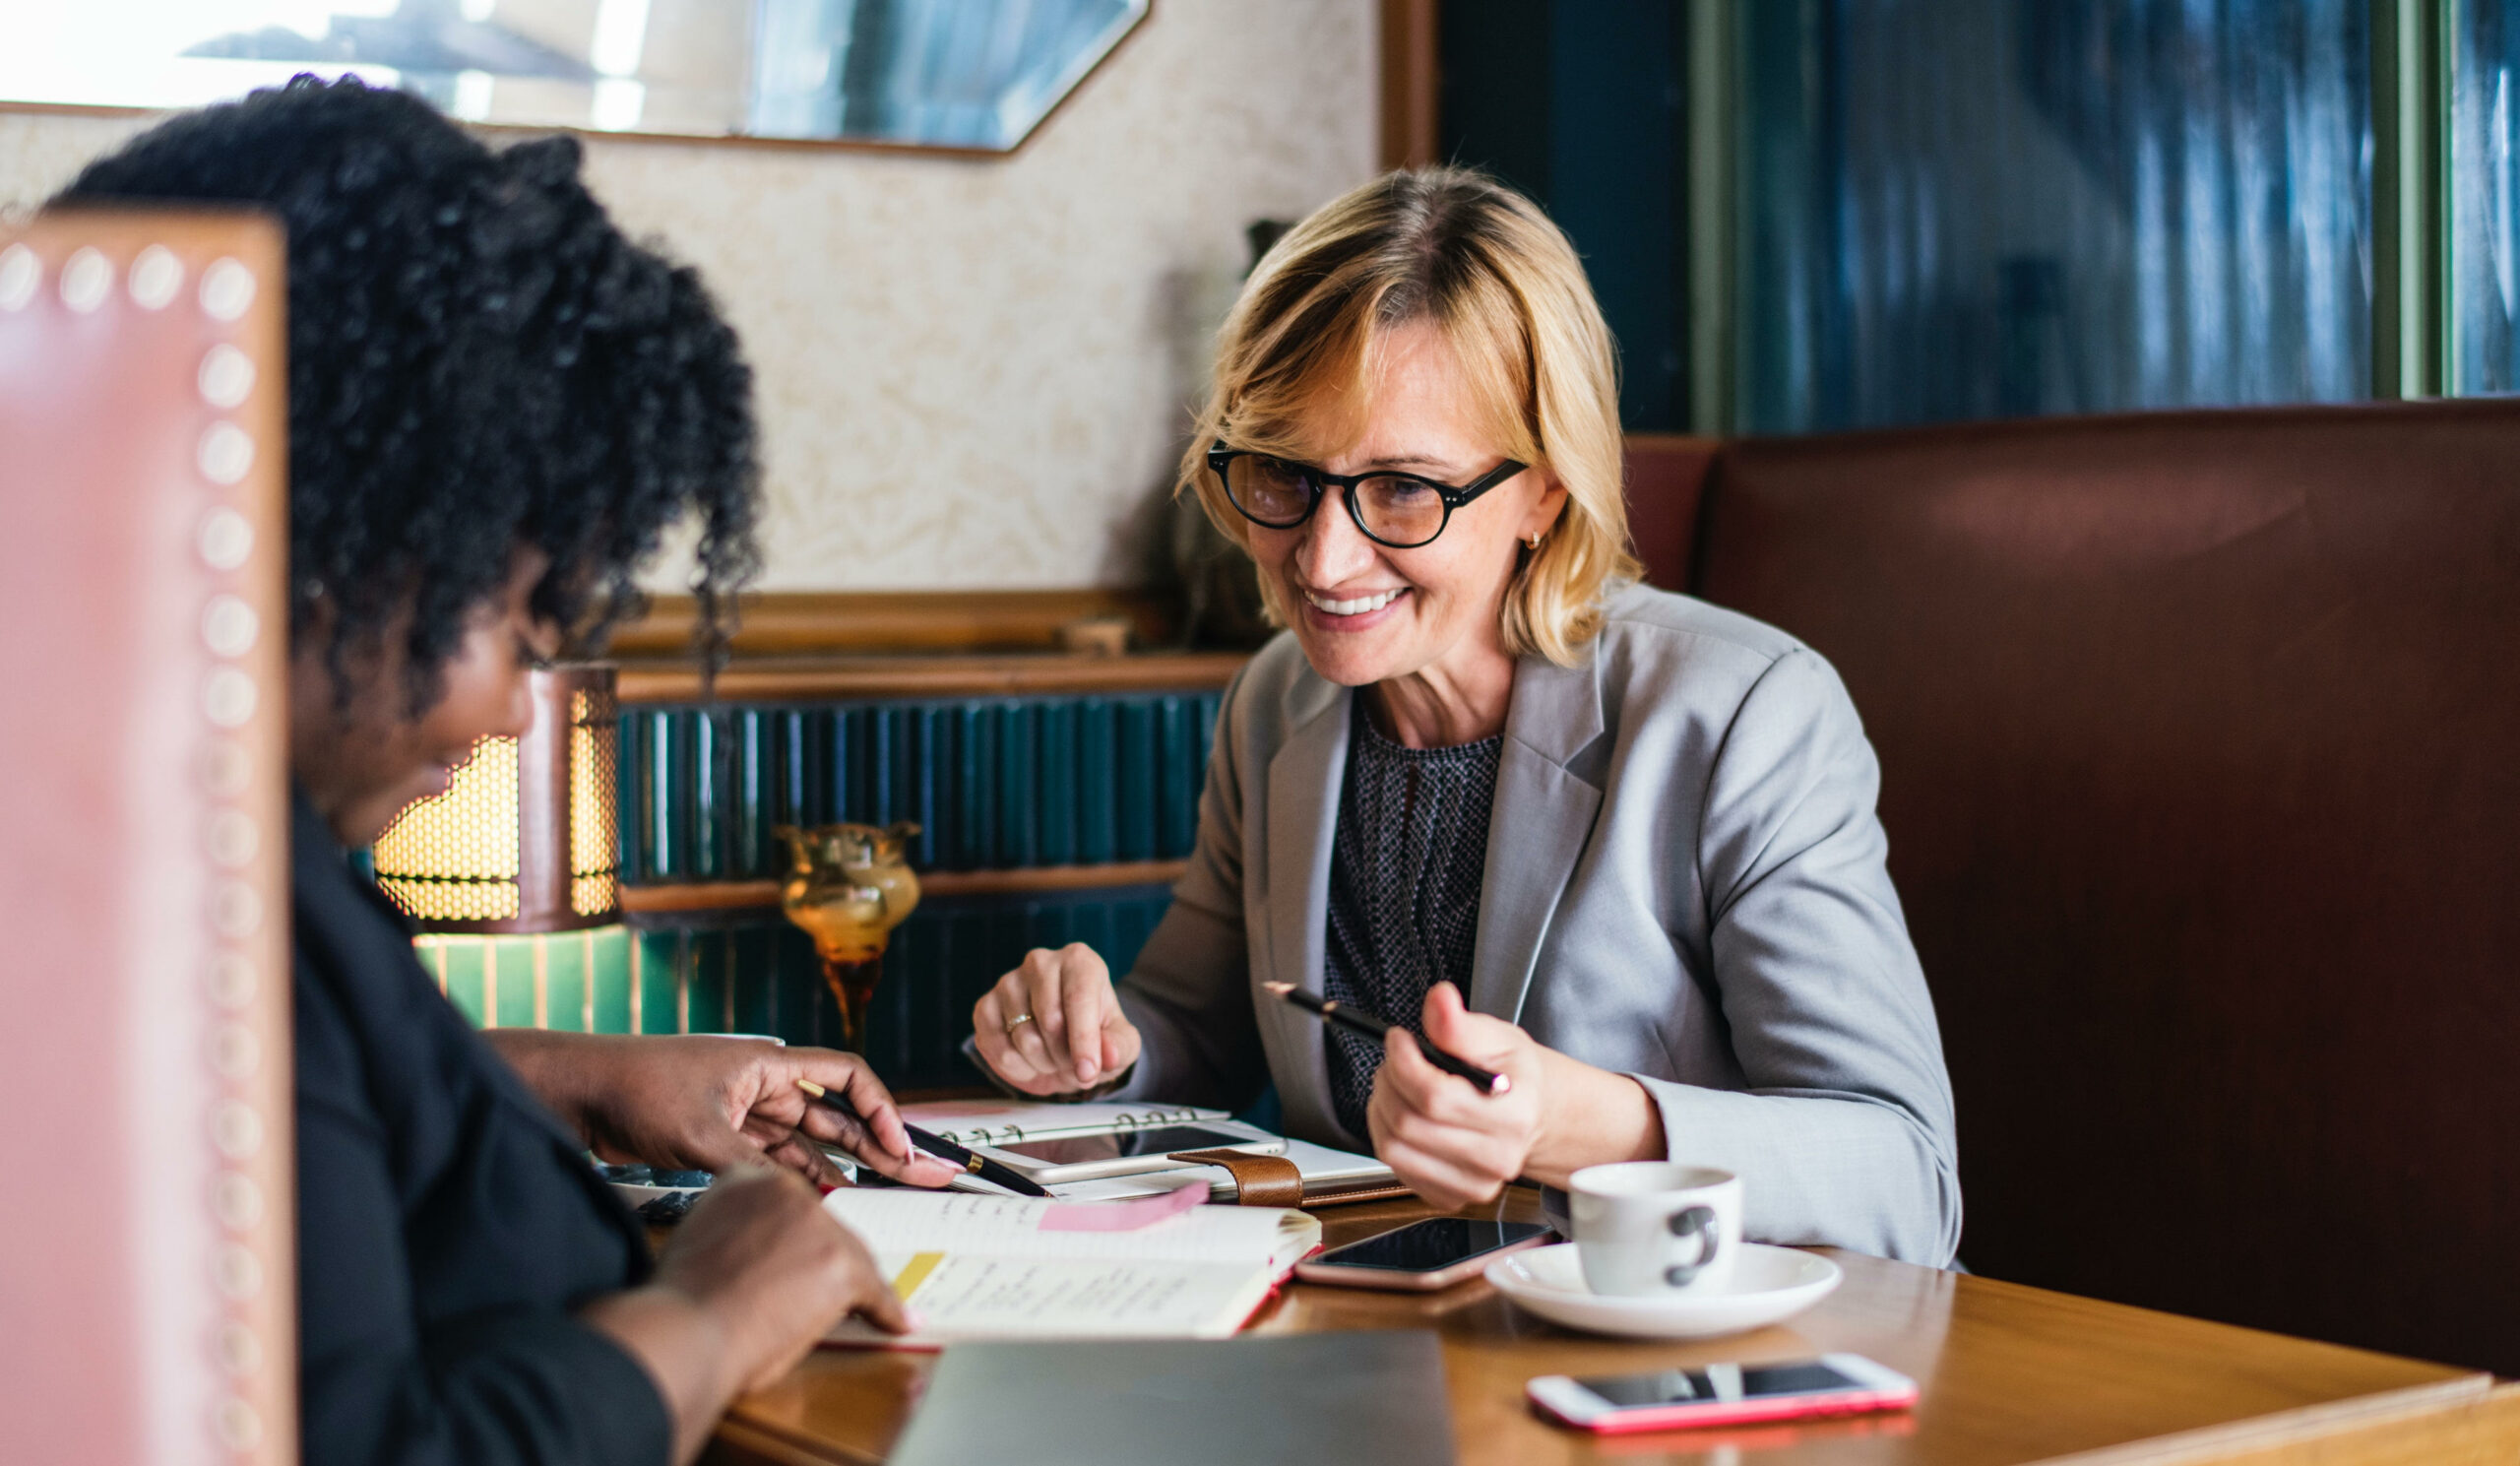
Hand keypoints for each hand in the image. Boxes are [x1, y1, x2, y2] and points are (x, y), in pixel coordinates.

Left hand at [489, 1030, 958, 1187]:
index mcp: (767, 1064)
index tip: (898, 1145)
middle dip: (877, 1141)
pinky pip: (776, 1158)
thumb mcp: (698, 1132)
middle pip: (835, 1112)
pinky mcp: (722, 1137)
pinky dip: (801, 1176)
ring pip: (808, 1140)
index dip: (880, 1109)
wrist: (580, 1093)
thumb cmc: (636, 1090)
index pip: (845, 1076)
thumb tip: (797, 1199)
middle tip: (915, 1173)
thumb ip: (752, 1167)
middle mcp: (763, 1085)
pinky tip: (824, 1197)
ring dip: (842, 1164)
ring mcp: (744, 1112)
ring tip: (879, 1191)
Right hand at [656, 1166, 908, 1391]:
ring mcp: (818, 1225)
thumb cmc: (683, 1301)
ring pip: (853, 1257)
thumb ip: (733, 1231)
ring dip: (852, 1288)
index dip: (797, 1239)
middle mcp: (787, 1190)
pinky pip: (875, 1291)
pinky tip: (898, 1321)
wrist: (686, 1329)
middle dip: (824, 1263)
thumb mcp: (699, 1239)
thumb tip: (759, 1256)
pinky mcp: (840, 1263)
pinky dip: (887, 1311)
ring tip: (851, 1311)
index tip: (799, 1259)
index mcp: (747, 1179)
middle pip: (827, 1227)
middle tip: (815, 1293)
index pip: (790, 1205)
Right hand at [970, 943, 1142, 1094]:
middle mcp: (1040, 963)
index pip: (1078, 999)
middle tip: (1074, 1064)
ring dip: (1043, 1064)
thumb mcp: (1121, 1043)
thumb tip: (1109, 1055)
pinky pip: (996, 1048)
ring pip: (1024, 1038)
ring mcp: (1008, 983)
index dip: (1084, 1041)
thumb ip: (1120, 1047)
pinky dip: (1017, 1067)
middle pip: (1050, 1021)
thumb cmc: (1096, 1036)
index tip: (1088, 1072)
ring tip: (1054, 1058)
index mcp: (1079, 961)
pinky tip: (1030, 1061)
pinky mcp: (984, 1006)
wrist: (1063, 1041)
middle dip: (1065, 1056)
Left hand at [1365, 983, 1666, 1209]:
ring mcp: (1474, 1185)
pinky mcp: (1451, 1198)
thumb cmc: (1516, 1077)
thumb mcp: (1498, 1038)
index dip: (1403, 1062)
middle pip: (1408, 1124)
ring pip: (1394, 1149)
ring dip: (1382, 1109)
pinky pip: (1396, 1169)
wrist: (1534, 1117)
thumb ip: (1461, 1023)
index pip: (1434, 1096)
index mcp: (1514, 1115)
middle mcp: (1496, 1158)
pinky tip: (1407, 1115)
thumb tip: (1439, 999)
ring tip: (1397, 1086)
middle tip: (1396, 1060)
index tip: (1398, 1039)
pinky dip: (1389, 1136)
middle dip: (1389, 1082)